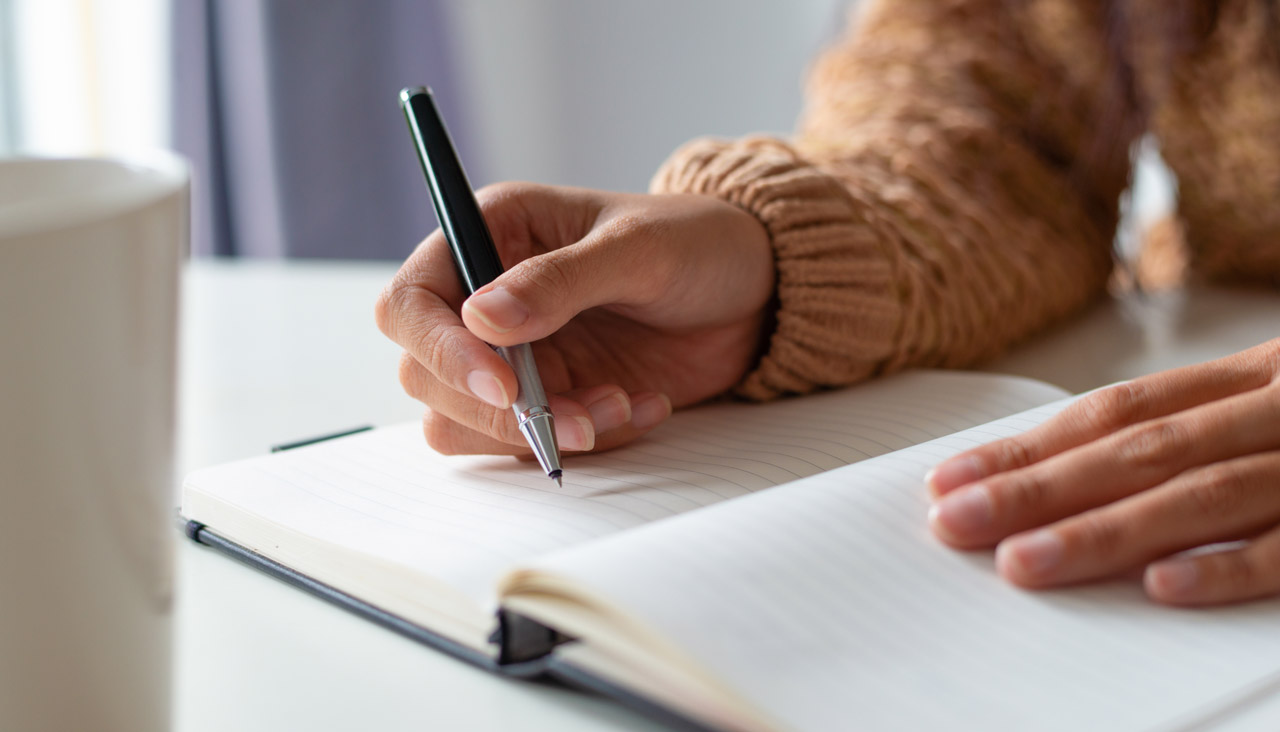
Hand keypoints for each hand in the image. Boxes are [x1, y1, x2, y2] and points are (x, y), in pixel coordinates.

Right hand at [375, 182, 773, 456]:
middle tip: (580, 415)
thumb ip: (560, 280)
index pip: (411, 301)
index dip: (439, 349)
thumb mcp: (638, 250)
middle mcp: (487, 297)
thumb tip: (480, 319)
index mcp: (492, 233)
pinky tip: (643, 405)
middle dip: (498, 409)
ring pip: (466, 423)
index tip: (502, 384)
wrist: (756, 292)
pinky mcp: (548, 397)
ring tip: (621, 406)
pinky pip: (530, 443)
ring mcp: (514, 354)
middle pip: (425, 374)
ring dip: (539, 433)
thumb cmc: (699, 243)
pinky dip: (585, 440)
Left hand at [926, 339, 1279, 605]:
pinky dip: (1226, 566)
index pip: (1117, 412)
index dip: (1030, 447)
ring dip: (1106, 530)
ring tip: (1022, 562)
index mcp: (1251, 379)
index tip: (948, 481)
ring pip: (1204, 493)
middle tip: (955, 522)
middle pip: (1142, 450)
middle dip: (1039, 487)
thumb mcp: (1269, 409)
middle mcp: (1277, 412)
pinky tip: (1158, 586)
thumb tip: (1059, 483)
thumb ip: (1188, 437)